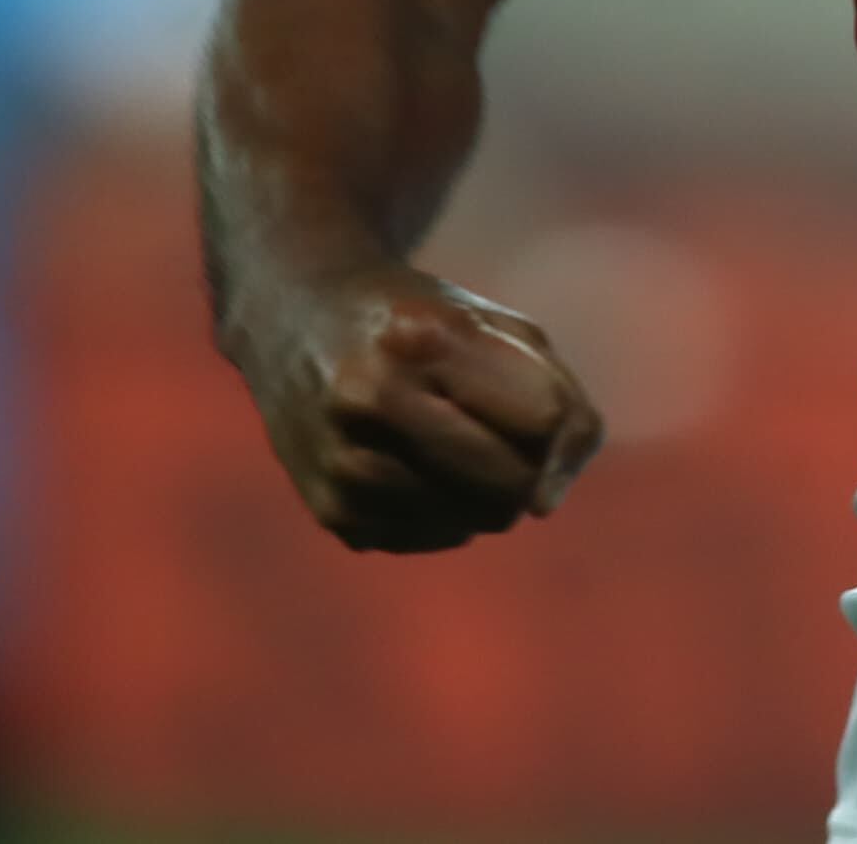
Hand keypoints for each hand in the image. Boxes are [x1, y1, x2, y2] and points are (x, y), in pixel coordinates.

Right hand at [228, 259, 605, 552]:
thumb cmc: (421, 321)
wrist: (295, 319)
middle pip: (511, 482)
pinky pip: (433, 538)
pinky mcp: (330, 510)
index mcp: (427, 338)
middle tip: (501, 431)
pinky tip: (415, 464)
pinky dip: (446, 511)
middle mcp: (373, 399)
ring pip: (477, 520)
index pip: (543, 419)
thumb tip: (548, 504)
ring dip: (487, 493)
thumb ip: (560, 401)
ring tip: (452, 441)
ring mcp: (344, 461)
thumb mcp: (498, 326)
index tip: (545, 409)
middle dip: (528, 466)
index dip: (561, 423)